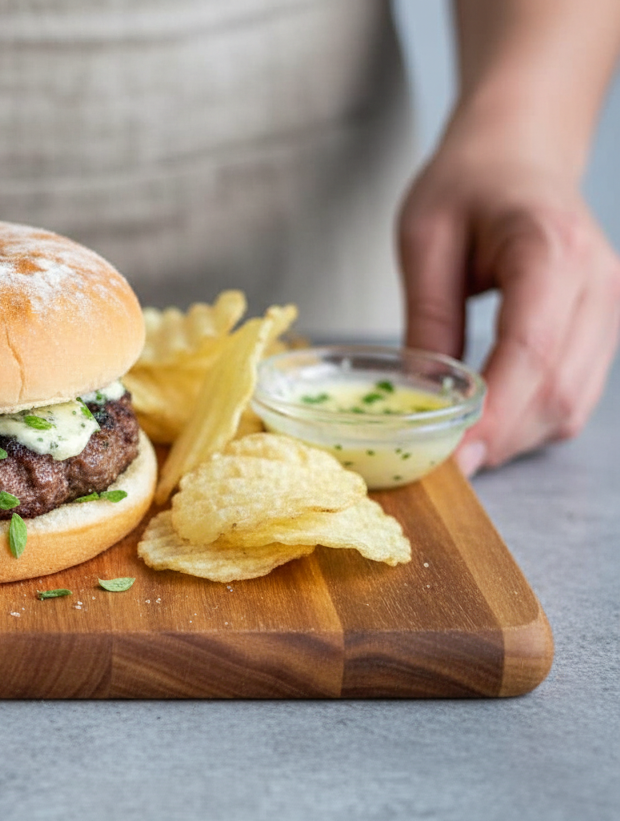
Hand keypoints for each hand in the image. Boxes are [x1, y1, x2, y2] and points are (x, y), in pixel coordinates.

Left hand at [399, 145, 619, 475]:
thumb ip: (428, 319)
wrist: (521, 151)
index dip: (495, 412)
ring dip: (515, 437)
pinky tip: (488, 425)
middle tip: (443, 469)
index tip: (456, 457)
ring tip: (458, 450)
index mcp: (551, 249)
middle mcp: (598, 283)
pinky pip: (575, 394)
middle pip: (559, 390)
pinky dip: (531, 421)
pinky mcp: (604, 327)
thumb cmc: (467, 183)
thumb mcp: (424, 239)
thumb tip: (420, 401)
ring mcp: (611, 308)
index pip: (532, 348)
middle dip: (500, 438)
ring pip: (572, 404)